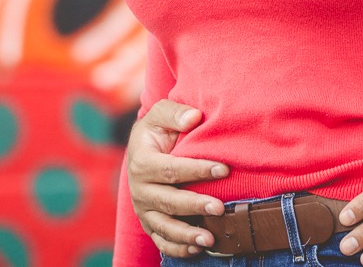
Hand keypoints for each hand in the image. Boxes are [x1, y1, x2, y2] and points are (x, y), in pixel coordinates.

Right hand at [127, 99, 229, 256]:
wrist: (142, 149)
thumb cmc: (157, 130)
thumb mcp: (161, 114)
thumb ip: (175, 113)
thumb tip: (194, 117)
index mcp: (141, 162)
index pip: (171, 169)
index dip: (197, 170)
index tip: (223, 170)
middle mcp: (138, 189)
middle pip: (168, 201)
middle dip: (195, 205)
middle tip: (220, 207)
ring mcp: (143, 209)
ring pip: (164, 226)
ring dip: (187, 234)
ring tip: (210, 238)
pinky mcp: (149, 223)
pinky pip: (161, 240)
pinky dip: (177, 248)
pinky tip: (197, 250)